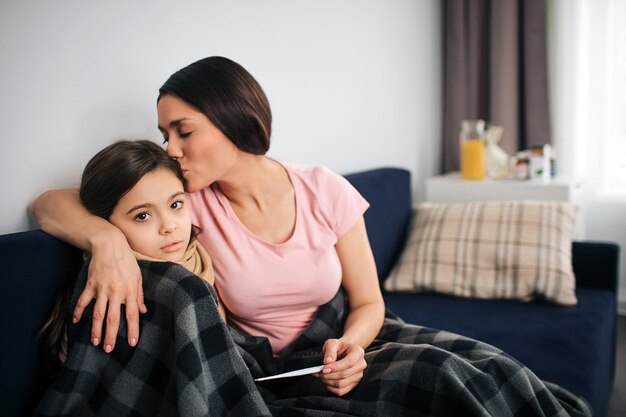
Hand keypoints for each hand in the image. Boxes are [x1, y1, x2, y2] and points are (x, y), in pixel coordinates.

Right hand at [72, 231, 145, 351]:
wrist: (110, 245)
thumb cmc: (126, 262)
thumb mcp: (137, 278)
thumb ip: (139, 296)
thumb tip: (143, 311)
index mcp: (130, 291)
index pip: (132, 315)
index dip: (132, 330)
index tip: (132, 343)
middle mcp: (116, 292)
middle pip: (113, 318)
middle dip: (110, 336)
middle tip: (108, 349)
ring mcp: (102, 289)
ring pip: (97, 313)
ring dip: (95, 329)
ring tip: (94, 342)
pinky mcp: (90, 285)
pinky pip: (83, 301)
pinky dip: (78, 311)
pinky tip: (76, 321)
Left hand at [316, 339, 366, 395]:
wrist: (344, 351)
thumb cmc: (339, 347)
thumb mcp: (332, 343)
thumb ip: (330, 350)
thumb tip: (328, 361)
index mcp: (358, 352)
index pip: (349, 362)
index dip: (336, 367)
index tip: (324, 369)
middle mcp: (361, 364)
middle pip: (345, 374)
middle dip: (329, 375)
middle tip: (319, 372)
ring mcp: (358, 376)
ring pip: (342, 384)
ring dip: (328, 381)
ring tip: (322, 375)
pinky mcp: (354, 384)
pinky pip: (341, 391)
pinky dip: (331, 388)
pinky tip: (327, 381)